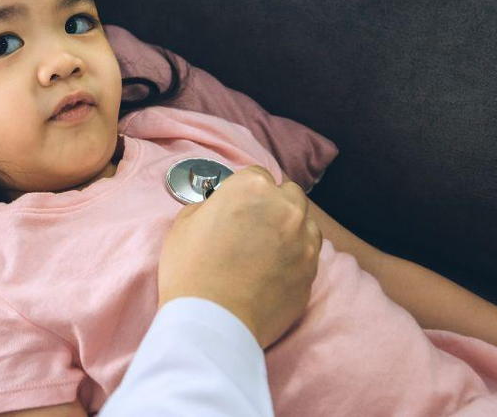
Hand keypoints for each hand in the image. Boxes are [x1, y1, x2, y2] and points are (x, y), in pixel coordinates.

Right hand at [157, 165, 321, 348]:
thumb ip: (210, 206)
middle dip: (273, 204)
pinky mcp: (311, 272)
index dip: (243, 191)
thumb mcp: (184, 223)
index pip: (256, 175)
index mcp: (252, 188)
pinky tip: (274, 269)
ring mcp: (303, 241)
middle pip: (288, 194)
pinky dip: (296, 255)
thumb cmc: (191, 270)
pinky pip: (309, 253)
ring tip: (266, 248)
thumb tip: (220, 209)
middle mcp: (285, 208)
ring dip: (290, 228)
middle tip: (252, 225)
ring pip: (305, 222)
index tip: (235, 206)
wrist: (213, 321)